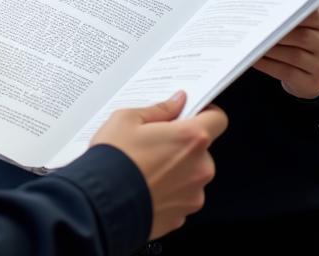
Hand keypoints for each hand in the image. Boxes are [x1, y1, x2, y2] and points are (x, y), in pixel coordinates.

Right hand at [90, 91, 226, 239]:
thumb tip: (176, 102)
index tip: (192, 113)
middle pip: (201, 150)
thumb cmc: (114, 159)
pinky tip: (145, 185)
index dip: (206, 113)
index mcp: (191, 138)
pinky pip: (180, 197)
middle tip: (156, 142)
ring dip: (177, 170)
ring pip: (191, 175)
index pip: (217, 119)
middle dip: (183, 145)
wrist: (101, 204)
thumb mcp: (128, 119)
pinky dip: (168, 191)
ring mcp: (193, 195)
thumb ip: (160, 109)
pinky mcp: (181, 216)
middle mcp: (199, 168)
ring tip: (146, 167)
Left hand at [253, 6, 318, 98]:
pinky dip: (268, 65)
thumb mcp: (299, 22)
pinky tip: (254, 59)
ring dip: (269, 50)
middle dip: (276, 33)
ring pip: (294, 56)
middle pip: (302, 37)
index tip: (271, 11)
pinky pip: (288, 73)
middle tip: (255, 29)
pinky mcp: (314, 83)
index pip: (312, 14)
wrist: (311, 69)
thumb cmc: (298, 37)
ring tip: (251, 44)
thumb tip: (261, 11)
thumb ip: (286, 13)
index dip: (292, 13)